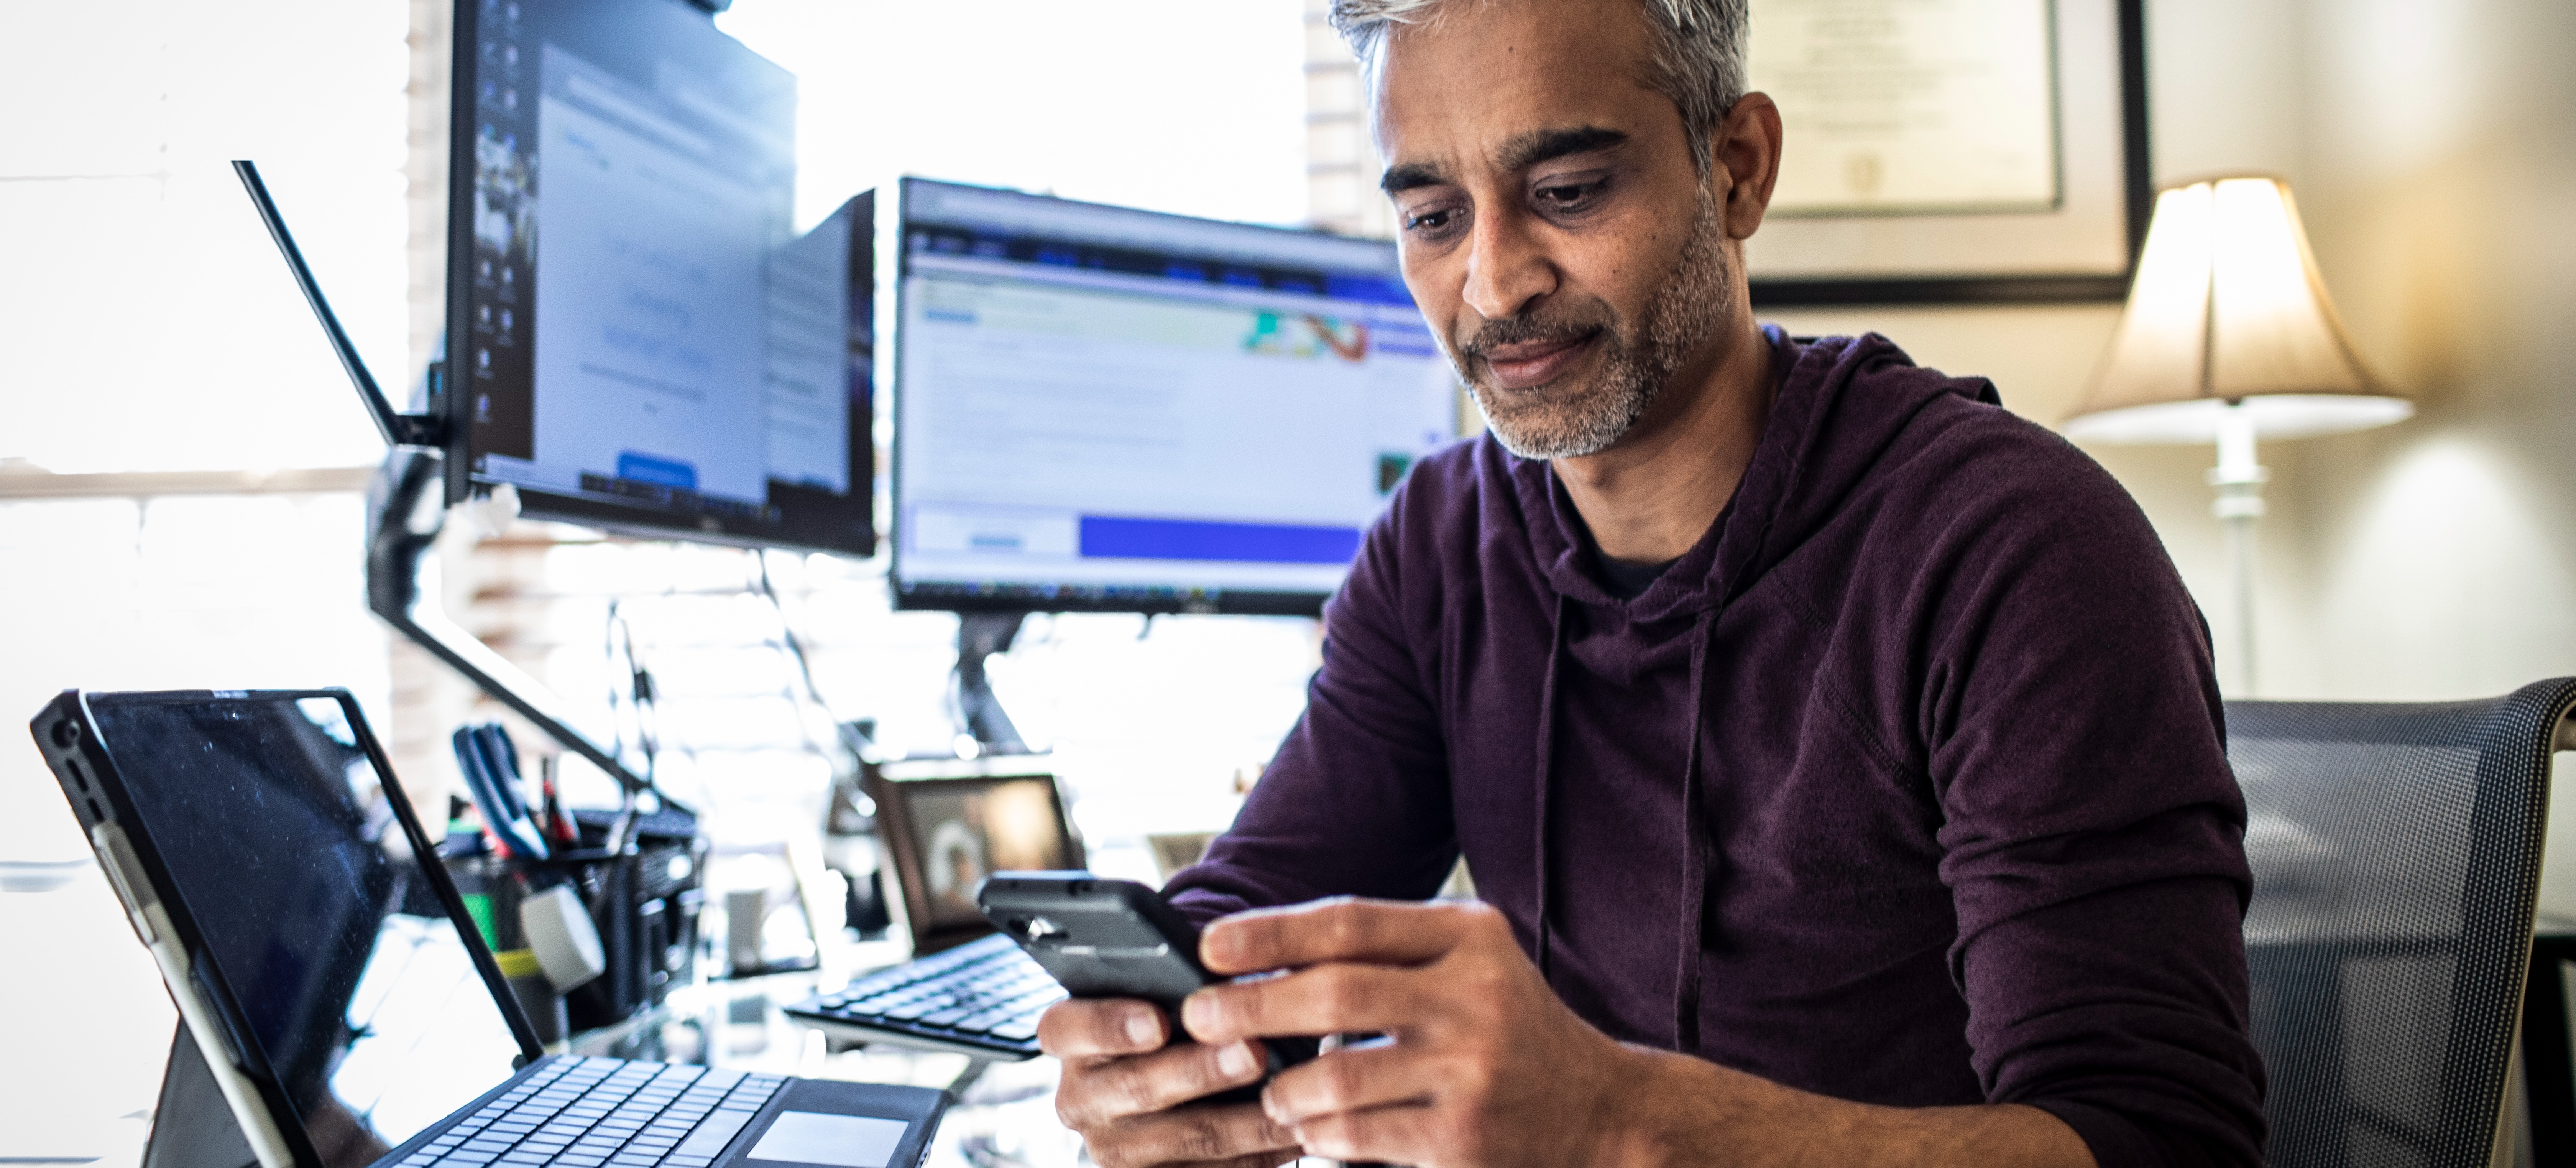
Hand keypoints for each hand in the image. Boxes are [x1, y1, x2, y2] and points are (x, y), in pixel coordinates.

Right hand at [1036, 996, 1304, 1167]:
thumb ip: (1180, 984)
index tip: (1157, 1021)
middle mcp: (1080, 1098)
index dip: (1111, 1025)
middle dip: (1201, 1071)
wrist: (1174, 1082)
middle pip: (1137, 1086)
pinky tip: (1300, 1129)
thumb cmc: (1172, 1015)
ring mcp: (1115, 1148)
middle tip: (1254, 1051)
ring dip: (1246, 1119)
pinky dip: (1261, 1152)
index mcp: (1070, 1037)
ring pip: (1185, 1137)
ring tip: (1292, 1096)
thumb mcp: (1159, 990)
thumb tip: (1236, 979)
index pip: (1068, 1027)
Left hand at [1181, 898, 1643, 1167]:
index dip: (1270, 932)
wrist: (1603, 1113)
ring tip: (1269, 1089)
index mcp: (1471, 938)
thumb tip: (1265, 958)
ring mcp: (1471, 1071)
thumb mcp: (1471, 965)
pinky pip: (1357, 1135)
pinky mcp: (1461, 1139)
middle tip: (1199, 1017)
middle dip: (1251, 1005)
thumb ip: (1390, 953)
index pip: (1352, 924)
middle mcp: (1475, 996)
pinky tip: (1311, 1129)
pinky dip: (1318, 1133)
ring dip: (1282, 1086)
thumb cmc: (1512, 1030)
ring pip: (1336, 1077)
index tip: (1209, 946)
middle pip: (1334, 994)